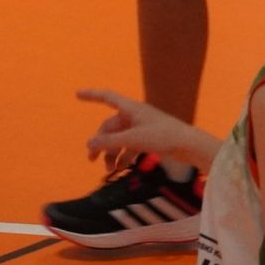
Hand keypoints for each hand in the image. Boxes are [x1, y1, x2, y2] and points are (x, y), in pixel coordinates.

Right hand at [77, 88, 193, 163]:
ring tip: (109, 169)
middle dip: (100, 142)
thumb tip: (89, 143)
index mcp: (131, 108)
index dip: (91, 95)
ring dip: (112, 153)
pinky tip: (120, 168)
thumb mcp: (133, 139)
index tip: (77, 94)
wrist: (188, 145)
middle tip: (92, 160)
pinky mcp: (148, 139)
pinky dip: (123, 156)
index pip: (107, 97)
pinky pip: (129, 146)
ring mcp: (141, 127)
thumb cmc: (162, 136)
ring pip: (119, 138)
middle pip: (110, 126)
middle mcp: (135, 115)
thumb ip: (110, 141)